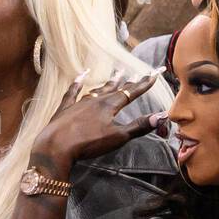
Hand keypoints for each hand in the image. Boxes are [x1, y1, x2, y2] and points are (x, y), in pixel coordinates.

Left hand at [31, 69, 166, 171]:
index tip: (155, 74)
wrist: (56, 146)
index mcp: (110, 106)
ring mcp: (79, 103)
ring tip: (117, 74)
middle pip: (115, 89)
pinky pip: (72, 92)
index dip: (144, 84)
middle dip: (128, 82)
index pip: (131, 92)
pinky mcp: (65, 108)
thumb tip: (162, 115)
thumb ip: (139, 126)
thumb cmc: (89, 142)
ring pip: (97, 89)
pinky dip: (77, 83)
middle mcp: (95, 100)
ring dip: (108, 83)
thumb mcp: (118, 136)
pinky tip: (81, 75)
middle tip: (136, 73)